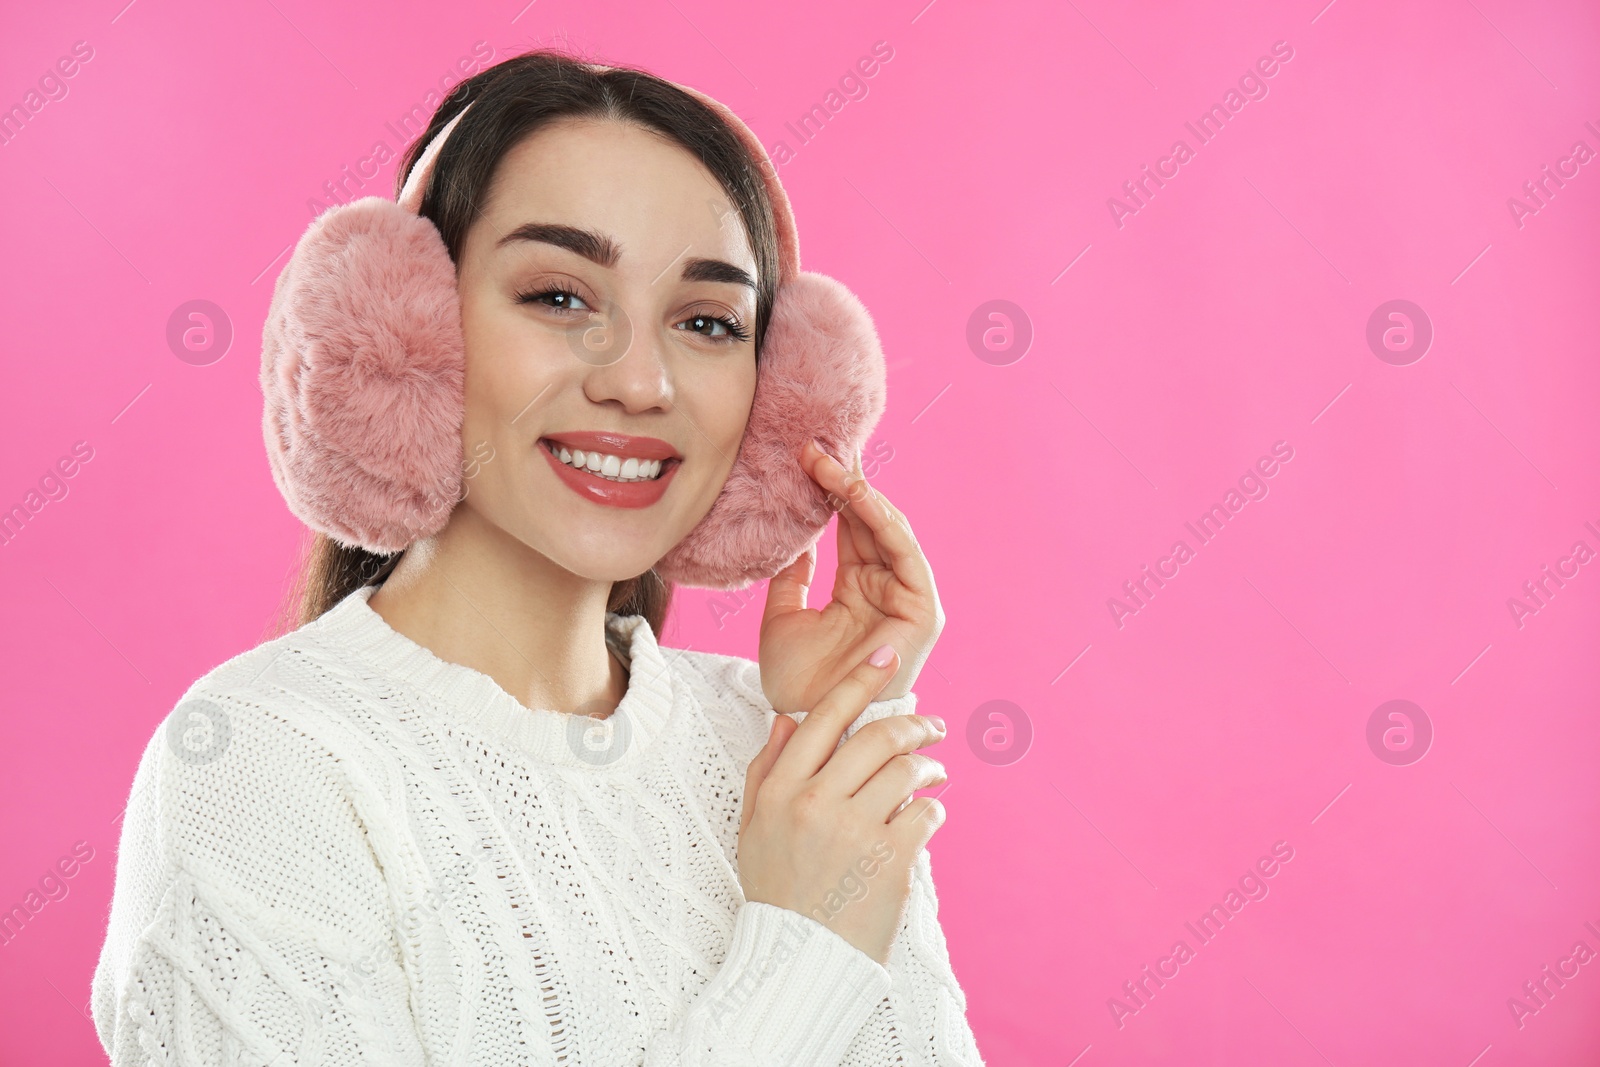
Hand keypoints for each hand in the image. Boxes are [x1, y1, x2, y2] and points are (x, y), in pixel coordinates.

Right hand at [738, 645, 948, 964]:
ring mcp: (855, 831)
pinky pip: (925, 814)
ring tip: (935, 772)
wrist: (798, 959)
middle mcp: (816, 803)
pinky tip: (926, 818)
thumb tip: (786, 718)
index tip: (886, 657)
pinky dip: (932, 811)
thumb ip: (767, 768)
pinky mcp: (890, 861)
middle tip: (932, 725)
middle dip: (914, 723)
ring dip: (929, 766)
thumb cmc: (778, 889)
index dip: (860, 679)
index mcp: (781, 789)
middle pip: (876, 736)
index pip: (824, 716)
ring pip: (907, 770)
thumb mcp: (753, 825)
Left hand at [758, 440, 943, 713]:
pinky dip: (882, 520)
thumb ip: (792, 575)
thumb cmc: (797, 684)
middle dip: (841, 483)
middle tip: (812, 447)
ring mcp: (905, 599)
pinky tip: (857, 493)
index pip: (847, 530)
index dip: (827, 494)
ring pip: (886, 531)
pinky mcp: (922, 611)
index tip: (800, 460)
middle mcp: (884, 590)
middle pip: (867, 523)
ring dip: (858, 494)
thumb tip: (792, 535)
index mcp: (855, 591)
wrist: (808, 725)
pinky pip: (904, 554)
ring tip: (828, 462)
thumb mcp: (783, 617)